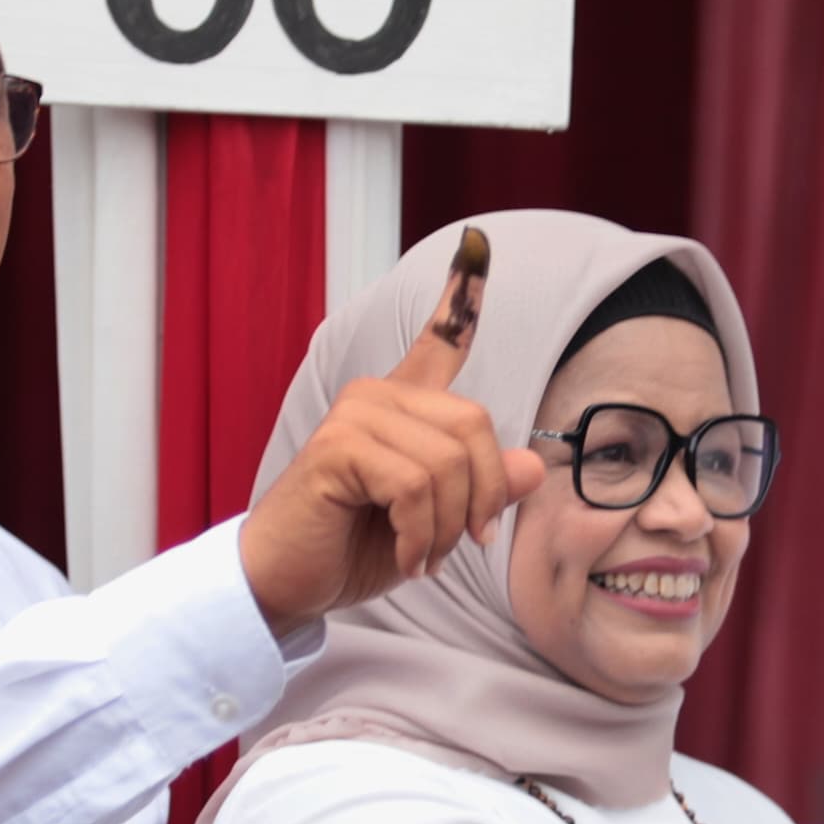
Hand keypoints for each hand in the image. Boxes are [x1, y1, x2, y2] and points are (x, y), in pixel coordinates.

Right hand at [236, 229, 545, 632]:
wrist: (289, 581)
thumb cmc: (355, 546)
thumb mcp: (437, 521)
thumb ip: (482, 488)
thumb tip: (534, 466)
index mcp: (403, 405)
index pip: (440, 341)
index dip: (464, 294)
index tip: (480, 242)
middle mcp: (377, 396)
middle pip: (473, 426)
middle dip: (483, 497)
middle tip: (463, 543)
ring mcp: (354, 416)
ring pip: (447, 463)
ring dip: (448, 528)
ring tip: (425, 556)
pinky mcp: (337, 448)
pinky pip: (415, 486)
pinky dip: (422, 534)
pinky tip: (408, 557)